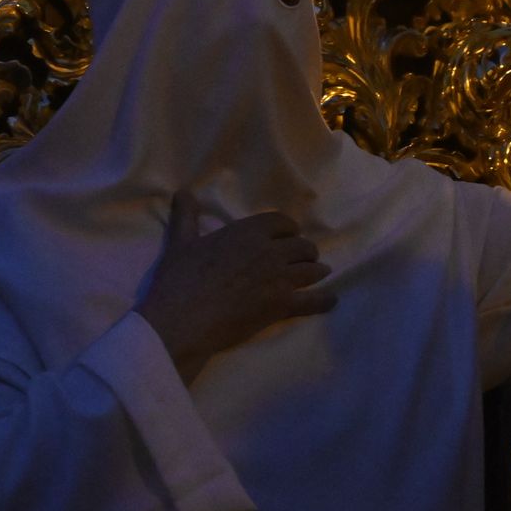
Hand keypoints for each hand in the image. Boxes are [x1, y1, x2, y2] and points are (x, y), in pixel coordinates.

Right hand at [136, 191, 335, 383]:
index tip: (288, 235)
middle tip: (303, 258)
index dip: (288, 229)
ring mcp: (279, 279)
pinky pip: (312, 301)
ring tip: (320, 273)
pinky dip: (324, 300)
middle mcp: (269, 251)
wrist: (183, 319)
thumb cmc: (180, 279)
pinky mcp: (281, 306)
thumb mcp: (180, 242)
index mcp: (247, 232)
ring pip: (311, 270)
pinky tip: (331, 299)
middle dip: (305, 251)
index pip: (282, 222)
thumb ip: (186, 216)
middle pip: (302, 246)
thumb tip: (183, 192)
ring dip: (317, 271)